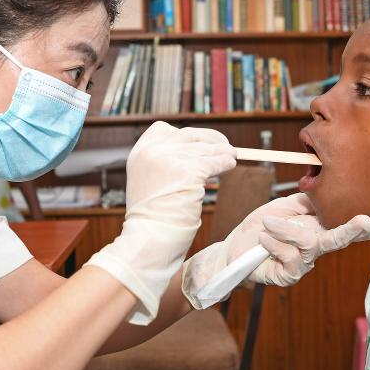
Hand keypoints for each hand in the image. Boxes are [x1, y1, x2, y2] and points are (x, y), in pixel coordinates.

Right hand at [85, 122, 235, 323]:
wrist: (150, 241)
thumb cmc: (153, 220)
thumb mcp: (148, 183)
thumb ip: (163, 164)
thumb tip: (197, 151)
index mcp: (139, 154)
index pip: (163, 129)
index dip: (185, 135)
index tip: (199, 142)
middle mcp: (151, 152)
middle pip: (188, 136)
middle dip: (209, 140)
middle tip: (225, 147)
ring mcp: (169, 160)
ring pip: (204, 149)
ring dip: (221, 153)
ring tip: (231, 158)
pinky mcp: (187, 172)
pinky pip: (214, 162)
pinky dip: (225, 163)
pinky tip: (229, 166)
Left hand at [182, 193, 369, 307]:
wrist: (235, 247)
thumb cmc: (261, 227)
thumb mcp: (283, 208)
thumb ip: (305, 202)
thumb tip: (325, 192)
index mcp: (317, 229)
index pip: (343, 227)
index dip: (360, 227)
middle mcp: (316, 248)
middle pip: (337, 240)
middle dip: (352, 231)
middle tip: (365, 222)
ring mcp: (304, 264)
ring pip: (308, 243)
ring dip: (285, 229)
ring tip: (267, 224)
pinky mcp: (290, 276)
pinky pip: (290, 256)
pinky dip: (274, 243)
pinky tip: (263, 240)